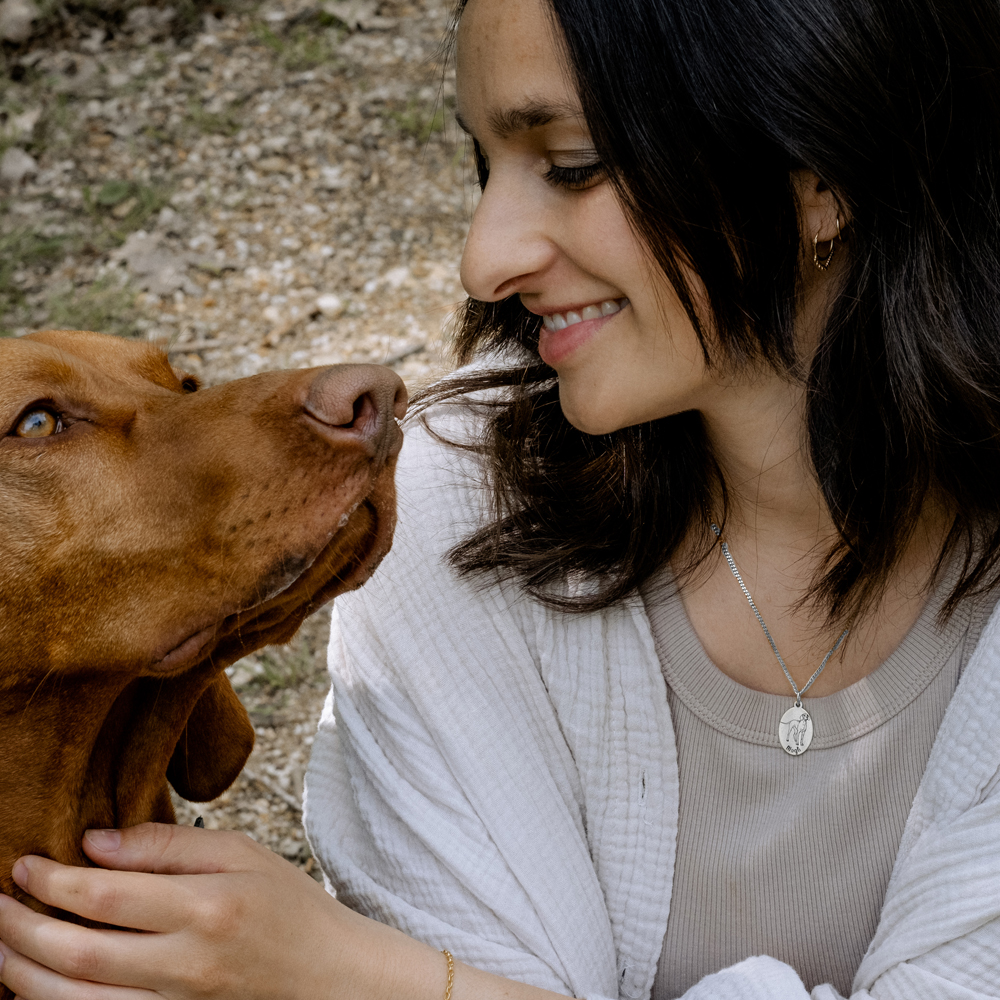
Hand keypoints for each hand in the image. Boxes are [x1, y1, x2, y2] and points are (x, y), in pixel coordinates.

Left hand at [0, 823, 441, 999]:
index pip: (107, 894)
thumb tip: (96, 842)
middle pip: (78, 953)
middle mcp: (187, 964)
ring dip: (21, 975)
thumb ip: (170, 845)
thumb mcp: (243, 854)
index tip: (25, 865)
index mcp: (208, 906)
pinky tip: (36, 985)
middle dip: (20, 929)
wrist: (333, 980)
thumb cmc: (289, 909)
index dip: (53, 881)